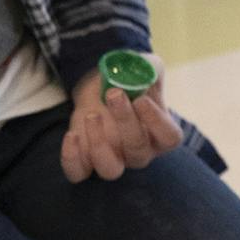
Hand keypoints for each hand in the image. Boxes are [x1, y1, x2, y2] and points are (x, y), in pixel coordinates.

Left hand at [61, 59, 183, 181]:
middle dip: (126, 121)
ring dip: (99, 144)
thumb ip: (148, 68)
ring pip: (111, 169)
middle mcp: (140, 152)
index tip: (141, 99)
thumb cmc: (129, 83)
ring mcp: (114, 160)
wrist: (101, 90)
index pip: (169, 138)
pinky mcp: (86, 162)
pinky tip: (71, 135)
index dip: (157, 122)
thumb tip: (143, 67)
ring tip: (92, 115)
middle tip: (114, 93)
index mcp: (160, 133)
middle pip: (138, 150)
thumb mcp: (143, 69)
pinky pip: (79, 173)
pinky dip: (72, 159)